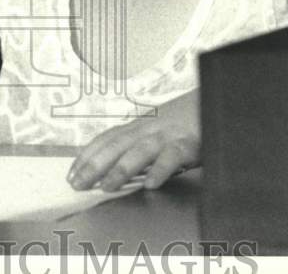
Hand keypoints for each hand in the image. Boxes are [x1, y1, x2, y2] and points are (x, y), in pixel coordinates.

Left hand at [67, 94, 199, 191]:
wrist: (216, 101)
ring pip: (140, 151)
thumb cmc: (185, 122)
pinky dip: (160, 170)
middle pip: (116, 145)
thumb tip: (110, 166)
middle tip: (78, 183)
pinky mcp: (188, 144)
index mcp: (139, 127)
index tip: (71, 173)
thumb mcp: (156, 131)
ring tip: (106, 187)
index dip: (87, 155)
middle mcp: (149, 129)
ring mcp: (168, 135)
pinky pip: (172, 157)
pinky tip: (150, 184)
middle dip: (94, 164)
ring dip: (121, 169)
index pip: (106, 139)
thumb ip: (136, 145)